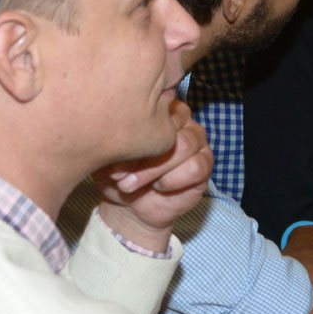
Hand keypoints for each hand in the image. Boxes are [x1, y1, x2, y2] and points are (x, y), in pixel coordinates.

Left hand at [94, 98, 212, 251]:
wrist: (129, 206)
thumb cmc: (118, 174)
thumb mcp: (107, 156)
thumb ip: (114, 140)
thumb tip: (122, 137)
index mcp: (158, 107)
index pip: (154, 107)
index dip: (132, 134)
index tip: (112, 157)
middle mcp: (182, 119)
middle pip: (169, 128)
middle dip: (141, 157)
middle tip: (119, 177)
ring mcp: (197, 140)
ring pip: (183, 146)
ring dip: (153, 170)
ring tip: (131, 184)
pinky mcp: (205, 164)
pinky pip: (195, 167)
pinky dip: (172, 180)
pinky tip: (159, 186)